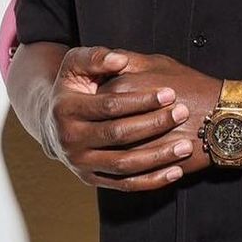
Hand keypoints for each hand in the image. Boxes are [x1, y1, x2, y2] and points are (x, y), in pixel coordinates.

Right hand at [43, 47, 207, 191]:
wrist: (54, 122)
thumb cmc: (74, 87)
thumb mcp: (76, 64)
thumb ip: (97, 57)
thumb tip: (119, 59)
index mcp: (66, 109)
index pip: (109, 105)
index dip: (141, 100)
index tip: (170, 93)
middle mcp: (69, 140)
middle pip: (118, 135)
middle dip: (154, 124)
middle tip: (183, 113)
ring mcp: (80, 163)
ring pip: (124, 164)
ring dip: (158, 157)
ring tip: (186, 145)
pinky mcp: (91, 179)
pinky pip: (125, 184)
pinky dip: (151, 181)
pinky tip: (175, 170)